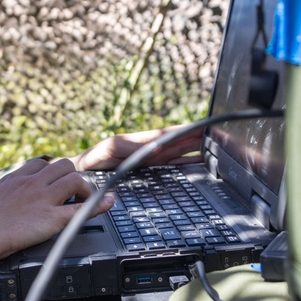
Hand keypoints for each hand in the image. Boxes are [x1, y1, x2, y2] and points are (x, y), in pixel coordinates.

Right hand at [0, 158, 112, 266]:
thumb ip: (1, 192)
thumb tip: (0, 196)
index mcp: (17, 177)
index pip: (42, 163)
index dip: (52, 172)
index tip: (56, 181)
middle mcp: (34, 183)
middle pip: (64, 165)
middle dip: (72, 177)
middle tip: (73, 193)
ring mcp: (44, 199)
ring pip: (75, 179)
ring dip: (85, 189)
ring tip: (84, 200)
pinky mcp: (52, 218)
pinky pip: (81, 208)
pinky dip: (98, 204)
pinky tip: (108, 203)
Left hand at [69, 124, 203, 171]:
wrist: (83, 174)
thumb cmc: (94, 158)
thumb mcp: (110, 148)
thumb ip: (130, 146)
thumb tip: (156, 147)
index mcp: (142, 141)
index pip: (169, 134)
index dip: (187, 130)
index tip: (204, 126)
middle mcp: (150, 149)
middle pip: (178, 143)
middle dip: (197, 138)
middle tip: (218, 137)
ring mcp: (151, 160)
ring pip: (178, 154)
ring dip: (195, 151)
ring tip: (214, 149)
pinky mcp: (149, 172)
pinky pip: (172, 167)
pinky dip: (186, 164)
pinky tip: (197, 164)